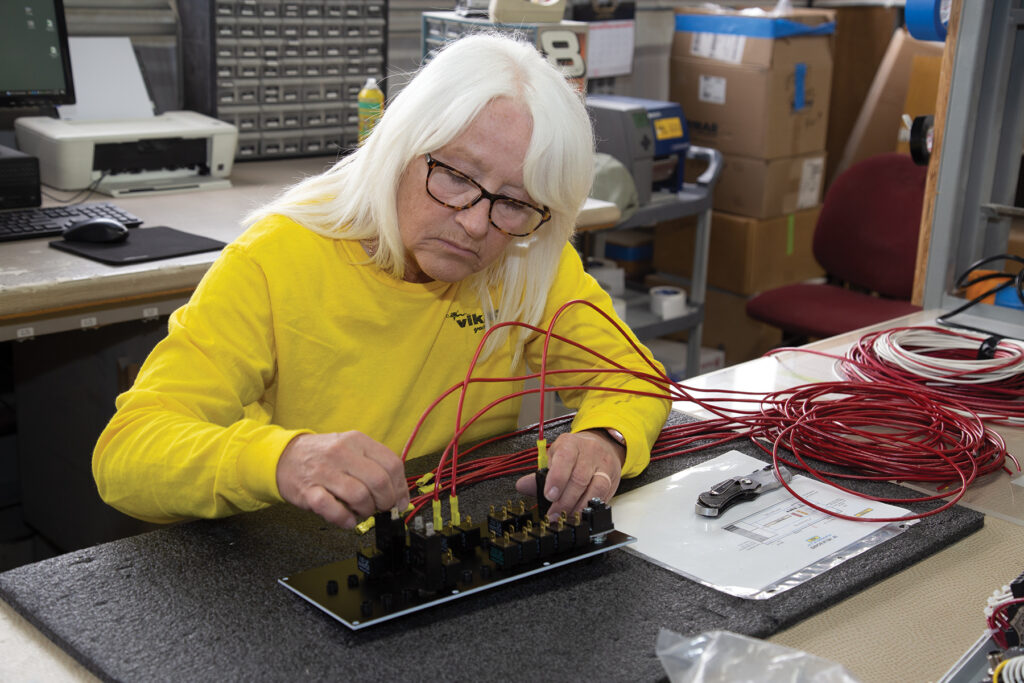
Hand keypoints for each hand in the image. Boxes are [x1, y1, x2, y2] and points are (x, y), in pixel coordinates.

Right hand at [276, 432, 409, 528]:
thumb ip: (375, 465)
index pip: (391, 464)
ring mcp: (324, 471)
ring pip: (359, 495)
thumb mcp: (351, 448)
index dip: (400, 487)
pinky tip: (348, 519)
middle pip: (379, 481)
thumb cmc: (323, 456)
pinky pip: (333, 509)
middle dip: (386, 501)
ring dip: (367, 511)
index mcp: (357, 440)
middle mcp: (341, 453)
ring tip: (363, 512)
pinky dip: (345, 519)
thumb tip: (399, 493)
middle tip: (382, 508)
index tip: (400, 501)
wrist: (284, 456)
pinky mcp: (309, 491)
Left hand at [515, 429, 624, 520]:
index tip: (549, 496)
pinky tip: (581, 515)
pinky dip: (591, 508)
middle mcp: (589, 452)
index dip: (557, 478)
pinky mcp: (613, 478)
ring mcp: (603, 465)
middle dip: (565, 500)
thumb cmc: (574, 454)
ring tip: (567, 517)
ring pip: (595, 488)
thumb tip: (522, 486)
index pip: (565, 458)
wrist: (602, 446)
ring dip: (579, 507)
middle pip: (579, 478)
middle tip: (554, 514)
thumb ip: (540, 475)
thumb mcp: (555, 458)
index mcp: (570, 443)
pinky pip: (604, 496)